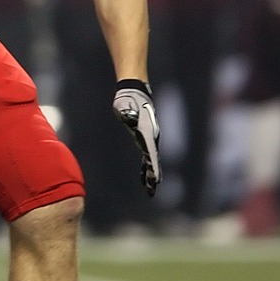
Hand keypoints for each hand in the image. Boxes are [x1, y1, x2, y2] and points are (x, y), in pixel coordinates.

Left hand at [112, 79, 160, 196]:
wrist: (134, 92)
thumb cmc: (127, 98)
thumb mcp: (124, 104)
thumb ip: (126, 110)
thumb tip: (128, 116)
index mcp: (146, 131)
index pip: (150, 151)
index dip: (153, 165)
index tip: (155, 178)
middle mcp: (151, 136)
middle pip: (153, 158)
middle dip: (153, 174)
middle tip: (153, 189)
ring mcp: (149, 137)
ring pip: (151, 159)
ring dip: (150, 173)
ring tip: (151, 189)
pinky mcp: (143, 138)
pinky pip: (146, 155)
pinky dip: (145, 167)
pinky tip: (144, 177)